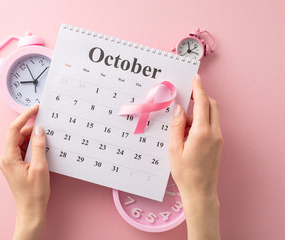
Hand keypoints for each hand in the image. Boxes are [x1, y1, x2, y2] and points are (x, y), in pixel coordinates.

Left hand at [0, 105, 49, 239]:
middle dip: (31, 128)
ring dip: (32, 138)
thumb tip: (39, 129)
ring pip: (20, 141)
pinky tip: (42, 147)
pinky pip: (22, 149)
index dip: (25, 116)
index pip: (14, 129)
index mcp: (8, 157)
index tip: (35, 108)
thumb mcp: (40, 167)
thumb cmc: (35, 192)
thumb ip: (39, 146)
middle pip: (17, 134)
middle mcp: (6, 157)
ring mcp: (10, 161)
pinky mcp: (15, 164)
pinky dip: (32, 145)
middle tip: (46, 125)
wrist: (31, 209)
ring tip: (46, 138)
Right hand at [168, 74, 222, 239]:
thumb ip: (176, 126)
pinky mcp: (218, 143)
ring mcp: (218, 138)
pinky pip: (211, 125)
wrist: (200, 191)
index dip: (199, 89)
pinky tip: (186, 135)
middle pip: (212, 105)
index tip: (195, 78)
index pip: (202, 104)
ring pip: (211, 115)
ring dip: (198, 113)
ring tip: (180, 128)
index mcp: (201, 133)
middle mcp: (214, 133)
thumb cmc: (185, 173)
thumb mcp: (173, 149)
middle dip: (201, 97)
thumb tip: (179, 109)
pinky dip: (200, 123)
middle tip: (187, 96)